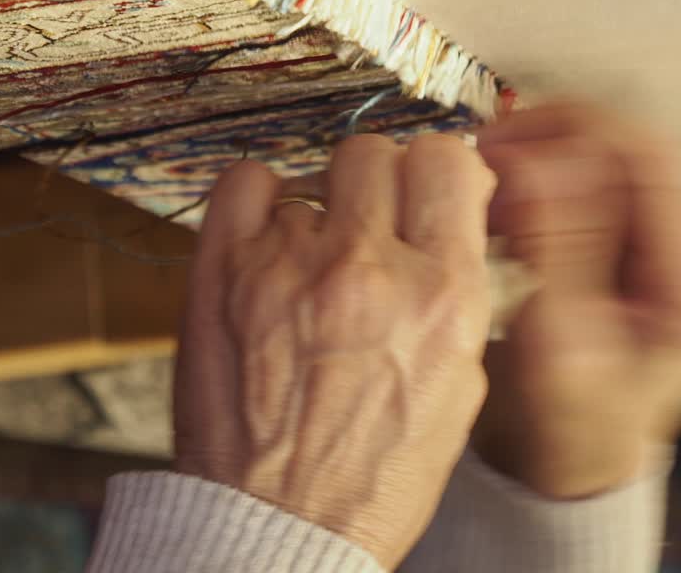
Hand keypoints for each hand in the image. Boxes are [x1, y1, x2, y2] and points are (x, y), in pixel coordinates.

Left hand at [174, 134, 496, 568]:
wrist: (280, 526)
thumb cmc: (372, 474)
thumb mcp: (459, 387)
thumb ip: (458, 292)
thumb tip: (451, 217)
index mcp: (441, 298)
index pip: (447, 163)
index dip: (439, 169)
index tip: (428, 186)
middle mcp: (368, 269)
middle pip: (378, 154)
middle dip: (382, 183)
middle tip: (371, 222)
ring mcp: (288, 266)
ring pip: (314, 174)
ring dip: (321, 210)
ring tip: (312, 263)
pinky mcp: (222, 273)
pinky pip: (246, 182)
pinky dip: (259, 198)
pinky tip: (268, 236)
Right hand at [473, 105, 680, 498]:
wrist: (581, 456)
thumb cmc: (571, 423)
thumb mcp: (552, 342)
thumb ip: (552, 245)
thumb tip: (536, 160)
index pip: (655, 162)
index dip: (573, 134)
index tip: (506, 139)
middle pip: (645, 152)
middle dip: (559, 142)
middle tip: (493, 153)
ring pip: (629, 159)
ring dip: (556, 160)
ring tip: (499, 187)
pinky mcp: (674, 247)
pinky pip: (620, 183)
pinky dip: (563, 181)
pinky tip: (521, 204)